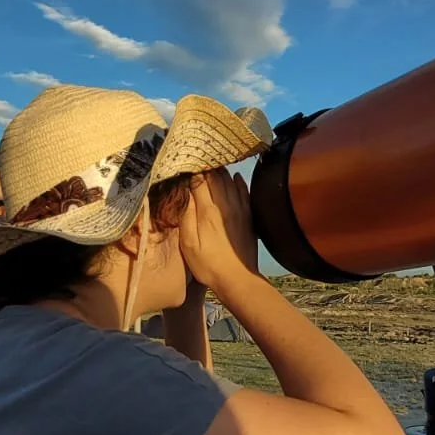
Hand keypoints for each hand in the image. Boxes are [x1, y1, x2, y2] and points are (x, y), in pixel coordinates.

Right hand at [178, 170, 259, 294]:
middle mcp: (225, 206)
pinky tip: (236, 176)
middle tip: (199, 156)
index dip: (191, 169)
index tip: (185, 161)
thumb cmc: (208, 264)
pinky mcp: (249, 217)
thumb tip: (185, 192)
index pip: (199, 181)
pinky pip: (245, 192)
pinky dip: (239, 182)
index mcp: (207, 212)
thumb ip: (186, 216)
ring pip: (230, 181)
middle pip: (216, 177)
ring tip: (214, 161)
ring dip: (221, 170)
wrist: (238, 279)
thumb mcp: (188, 244)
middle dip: (206, 165)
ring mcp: (239, 210)